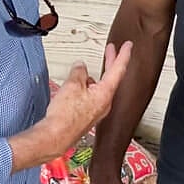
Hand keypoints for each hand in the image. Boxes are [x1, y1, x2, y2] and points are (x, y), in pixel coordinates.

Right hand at [8, 42, 131, 172]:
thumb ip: (79, 72)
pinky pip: (91, 97)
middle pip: (111, 77)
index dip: (123, 55)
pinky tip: (76, 88)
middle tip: (112, 50)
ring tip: (81, 72)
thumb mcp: (72, 85)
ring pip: (99, 88)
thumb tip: (81, 67)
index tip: (128, 46)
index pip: (119, 69)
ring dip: (93, 77)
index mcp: (105, 93)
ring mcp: (97, 111)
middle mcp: (105, 103)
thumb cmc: (65, 117)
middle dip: (111, 62)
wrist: (55, 137)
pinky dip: (86, 88)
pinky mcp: (88, 116)